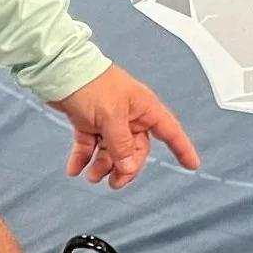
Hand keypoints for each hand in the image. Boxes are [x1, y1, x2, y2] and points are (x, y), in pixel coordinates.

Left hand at [53, 65, 199, 189]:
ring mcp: (108, 120)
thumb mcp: (111, 117)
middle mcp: (130, 116)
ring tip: (91, 176)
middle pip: (136, 149)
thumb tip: (128, 167)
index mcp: (144, 108)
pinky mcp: (88, 122)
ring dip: (103, 166)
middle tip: (114, 182)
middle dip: (126, 167)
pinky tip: (75, 169)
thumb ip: (121, 145)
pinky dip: (84, 158)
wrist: (60, 70)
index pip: (170, 132)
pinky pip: (90, 146)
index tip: (192, 165)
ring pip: (112, 151)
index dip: (183, 148)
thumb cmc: (91, 84)